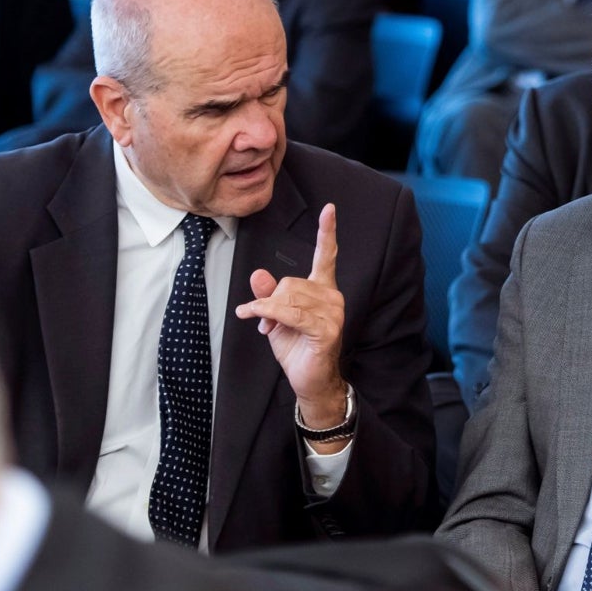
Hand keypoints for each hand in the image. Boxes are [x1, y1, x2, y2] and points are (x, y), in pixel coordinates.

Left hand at [235, 204, 349, 438]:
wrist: (310, 381)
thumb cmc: (297, 348)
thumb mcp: (277, 318)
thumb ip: (269, 295)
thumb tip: (259, 274)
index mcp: (324, 290)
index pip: (327, 256)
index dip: (326, 232)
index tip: (329, 209)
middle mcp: (333, 298)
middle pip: (290, 282)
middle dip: (271, 301)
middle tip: (264, 321)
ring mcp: (333, 314)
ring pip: (287, 297)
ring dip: (266, 311)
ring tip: (266, 327)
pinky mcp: (326, 329)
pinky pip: (289, 314)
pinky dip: (269, 317)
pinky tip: (261, 325)